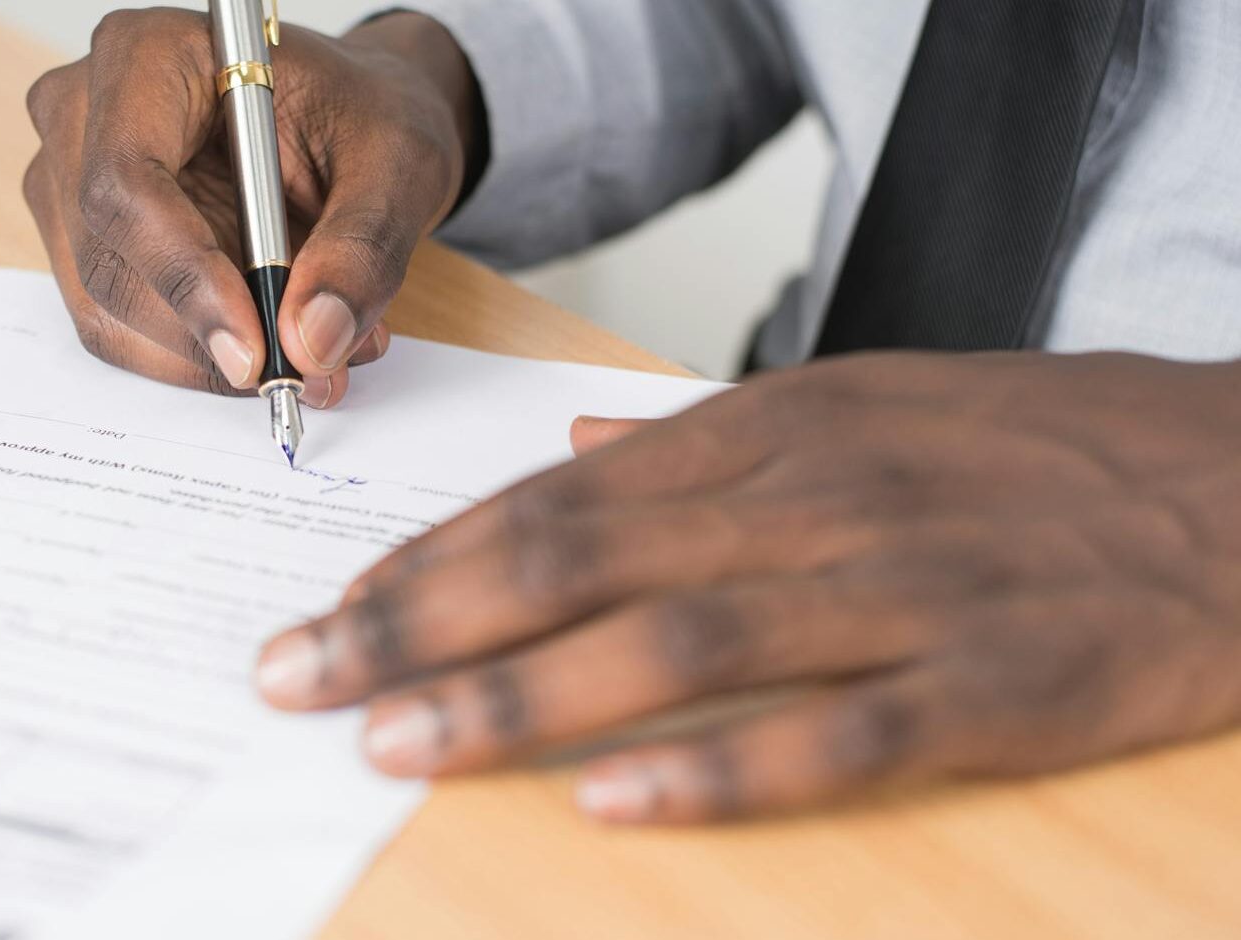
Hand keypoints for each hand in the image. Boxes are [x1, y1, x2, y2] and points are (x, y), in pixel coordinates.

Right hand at [22, 10, 482, 405]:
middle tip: (304, 369)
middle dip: (205, 335)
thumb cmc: (360, 114)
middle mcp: (84, 115)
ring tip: (309, 349)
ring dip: (206, 356)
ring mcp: (70, 183)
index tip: (253, 350)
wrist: (347, 122)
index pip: (126, 182)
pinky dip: (196, 355)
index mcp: (148, 56)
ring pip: (107, 310)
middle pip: (108, 261)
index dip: (184, 276)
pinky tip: (267, 337)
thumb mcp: (397, 164)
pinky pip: (120, 329)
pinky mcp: (85, 243)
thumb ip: (362, 248)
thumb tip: (313, 340)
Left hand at [256, 352, 1240, 822]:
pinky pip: (834, 735)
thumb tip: (580, 440)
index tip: (330, 609)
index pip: (554, 494)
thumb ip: (708, 434)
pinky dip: (717, 771)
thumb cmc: (1031, 446)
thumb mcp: (862, 400)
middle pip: (576, 559)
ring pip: (674, 642)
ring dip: (519, 694)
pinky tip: (610, 803)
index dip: (430, 557)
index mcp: (772, 431)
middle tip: (300, 678)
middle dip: (419, 622)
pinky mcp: (995, 685)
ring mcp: (903, 590)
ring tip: (397, 741)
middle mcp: (813, 498)